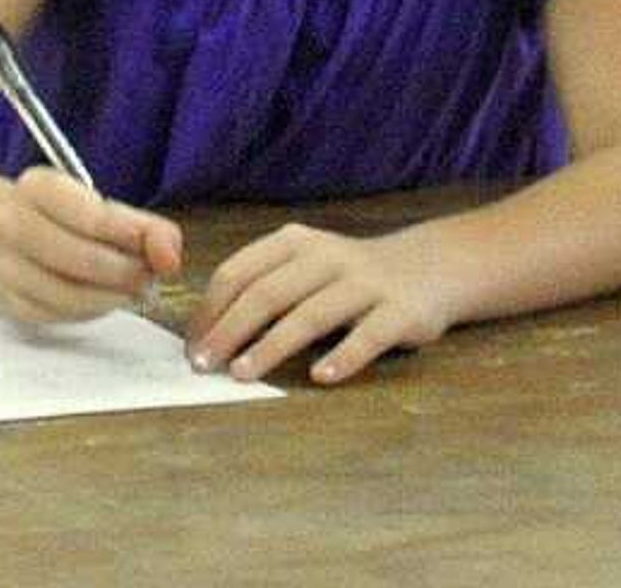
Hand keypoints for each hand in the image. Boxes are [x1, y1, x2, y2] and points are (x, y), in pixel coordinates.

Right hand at [0, 166, 183, 327]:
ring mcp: (5, 266)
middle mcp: (12, 223)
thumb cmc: (56, 217)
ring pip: (71, 295)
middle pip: (82, 259)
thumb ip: (142, 226)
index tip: (163, 254)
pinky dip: (89, 310)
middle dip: (126, 273)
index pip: (91, 217)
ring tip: (128, 288)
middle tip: (148, 276)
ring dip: (111, 297)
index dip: (134, 238)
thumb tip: (170, 257)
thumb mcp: (94, 204)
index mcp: (36, 187)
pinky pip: (59, 316)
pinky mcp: (8, 302)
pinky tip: (98, 297)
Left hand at [189, 222, 456, 384]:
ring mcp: (364, 283)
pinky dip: (343, 357)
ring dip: (271, 346)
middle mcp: (325, 257)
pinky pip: (367, 336)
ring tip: (242, 374)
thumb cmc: (349, 276)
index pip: (238, 272)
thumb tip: (208, 333)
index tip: (190, 345)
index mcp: (293, 243)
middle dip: (228, 331)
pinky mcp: (399, 312)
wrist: (429, 267)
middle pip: (266, 294)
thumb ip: (264, 287)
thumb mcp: (304, 266)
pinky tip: (321, 377)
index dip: (210, 310)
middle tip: (203, 365)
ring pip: (309, 315)